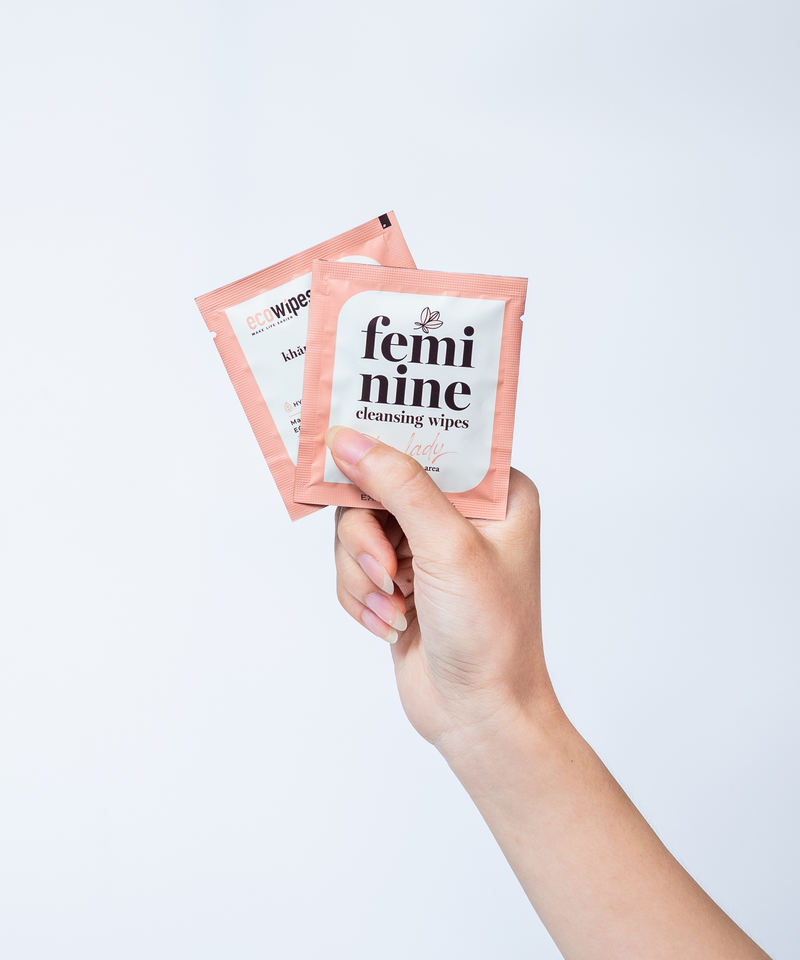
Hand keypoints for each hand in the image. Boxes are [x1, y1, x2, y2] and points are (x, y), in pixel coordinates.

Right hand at [329, 426, 557, 753]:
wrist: (480, 716)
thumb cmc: (489, 633)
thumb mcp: (448, 547)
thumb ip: (398, 486)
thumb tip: (349, 438)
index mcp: (496, 492)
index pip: (432, 440)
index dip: (386, 440)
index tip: (343, 441)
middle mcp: (461, 514)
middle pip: (379, 485)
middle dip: (370, 536)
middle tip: (385, 568)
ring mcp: (427, 548)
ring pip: (358, 528)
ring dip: (364, 573)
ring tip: (394, 607)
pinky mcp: (400, 580)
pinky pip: (353, 565)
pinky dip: (360, 595)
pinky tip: (390, 623)